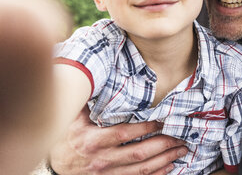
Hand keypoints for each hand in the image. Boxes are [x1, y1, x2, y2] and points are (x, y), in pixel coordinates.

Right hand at [49, 107, 187, 174]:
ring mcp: (108, 173)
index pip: (124, 133)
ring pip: (141, 168)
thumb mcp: (75, 119)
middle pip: (138, 153)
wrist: (57, 165)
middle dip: (163, 144)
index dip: (145, 127)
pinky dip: (156, 174)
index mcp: (94, 140)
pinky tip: (169, 166)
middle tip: (180, 137)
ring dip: (165, 159)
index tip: (162, 120)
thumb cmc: (69, 138)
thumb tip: (100, 78)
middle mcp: (103, 159)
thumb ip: (90, 102)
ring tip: (181, 150)